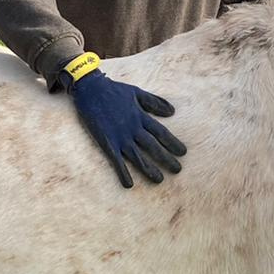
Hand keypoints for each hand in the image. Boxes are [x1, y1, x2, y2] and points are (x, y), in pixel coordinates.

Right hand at [62, 64, 186, 187]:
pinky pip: (116, 160)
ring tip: (159, 180)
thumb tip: (172, 111)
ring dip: (149, 169)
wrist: (89, 88)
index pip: (161, 132)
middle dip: (166, 158)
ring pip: (137, 156)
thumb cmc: (113, 90)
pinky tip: (128, 184)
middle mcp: (132, 128)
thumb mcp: (136, 92)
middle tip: (178, 169)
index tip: (183, 152)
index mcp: (140, 116)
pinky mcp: (106, 142)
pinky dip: (122, 172)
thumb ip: (154, 102)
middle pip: (152, 146)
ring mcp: (119, 136)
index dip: (172, 142)